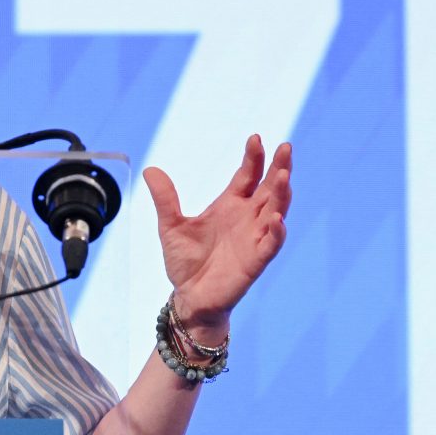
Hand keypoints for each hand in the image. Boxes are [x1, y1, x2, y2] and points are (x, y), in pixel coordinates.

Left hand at [143, 135, 290, 324]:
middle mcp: (247, 218)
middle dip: (279, 168)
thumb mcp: (171, 226)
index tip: (255, 138)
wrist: (188, 296)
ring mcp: (254, 238)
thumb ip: (165, 199)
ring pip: (276, 211)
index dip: (254, 158)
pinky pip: (271, 244)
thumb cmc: (185, 261)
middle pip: (269, 188)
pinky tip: (276, 218)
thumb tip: (150, 169)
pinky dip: (276, 231)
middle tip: (286, 147)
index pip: (247, 175)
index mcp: (230, 205)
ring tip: (284, 175)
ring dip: (282, 194)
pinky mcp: (255, 261)